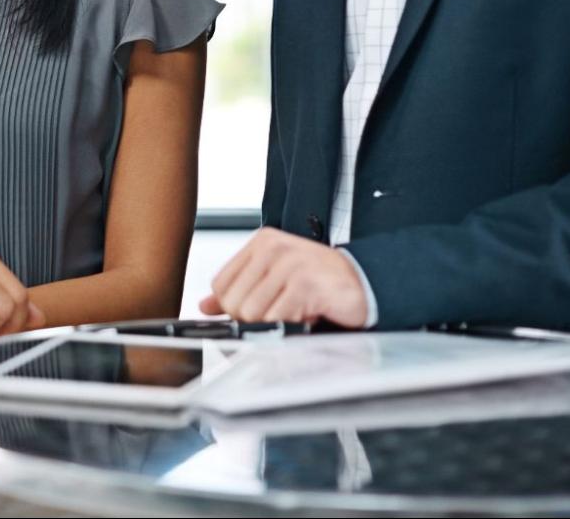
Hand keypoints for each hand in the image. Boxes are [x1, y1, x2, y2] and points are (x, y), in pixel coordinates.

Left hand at [200, 227, 368, 325]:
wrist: (364, 282)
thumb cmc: (318, 282)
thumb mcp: (274, 279)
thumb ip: (238, 290)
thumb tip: (205, 305)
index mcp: (262, 243)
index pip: (220, 285)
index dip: (233, 308)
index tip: (257, 310)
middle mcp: (274, 248)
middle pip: (233, 302)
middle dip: (255, 319)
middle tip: (281, 313)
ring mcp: (291, 264)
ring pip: (253, 314)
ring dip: (276, 324)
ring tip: (296, 312)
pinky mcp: (307, 284)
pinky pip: (278, 319)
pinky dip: (292, 326)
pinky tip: (308, 315)